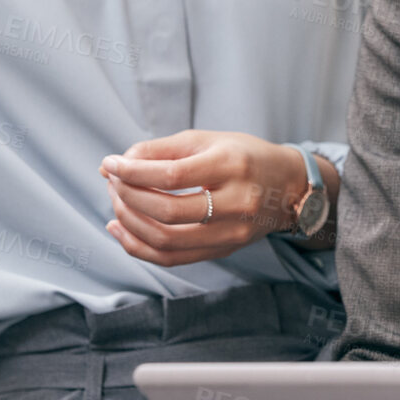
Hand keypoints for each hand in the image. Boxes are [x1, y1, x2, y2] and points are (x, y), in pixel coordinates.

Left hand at [100, 131, 323, 265]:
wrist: (289, 186)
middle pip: (167, 212)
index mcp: (231, 165)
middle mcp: (236, 202)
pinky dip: (139, 247)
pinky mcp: (224, 250)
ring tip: (116, 202)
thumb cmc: (244, 156)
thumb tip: (117, 163)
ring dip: (130, 223)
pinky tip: (121, 229)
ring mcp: (232, 232)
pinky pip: (172, 258)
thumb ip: (161, 150)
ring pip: (166, 241)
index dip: (132, 172)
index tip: (110, 164)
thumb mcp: (207, 140)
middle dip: (128, 196)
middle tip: (113, 182)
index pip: (170, 176)